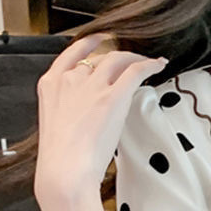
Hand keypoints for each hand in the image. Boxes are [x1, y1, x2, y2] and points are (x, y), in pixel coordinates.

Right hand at [33, 32, 167, 206]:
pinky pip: (135, 70)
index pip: (72, 53)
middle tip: (132, 62)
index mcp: (51, 84)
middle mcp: (71, 79)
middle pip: (99, 58)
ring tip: (148, 63)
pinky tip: (159, 65)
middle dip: (118, 58)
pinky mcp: (112, 97)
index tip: (100, 39)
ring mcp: (92, 86)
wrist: (64, 170)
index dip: (90, 43)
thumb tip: (88, 111)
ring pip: (118, 59)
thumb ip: (69, 110)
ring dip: (135, 59)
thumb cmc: (61, 159)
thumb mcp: (56, 125)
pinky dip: (149, 64)